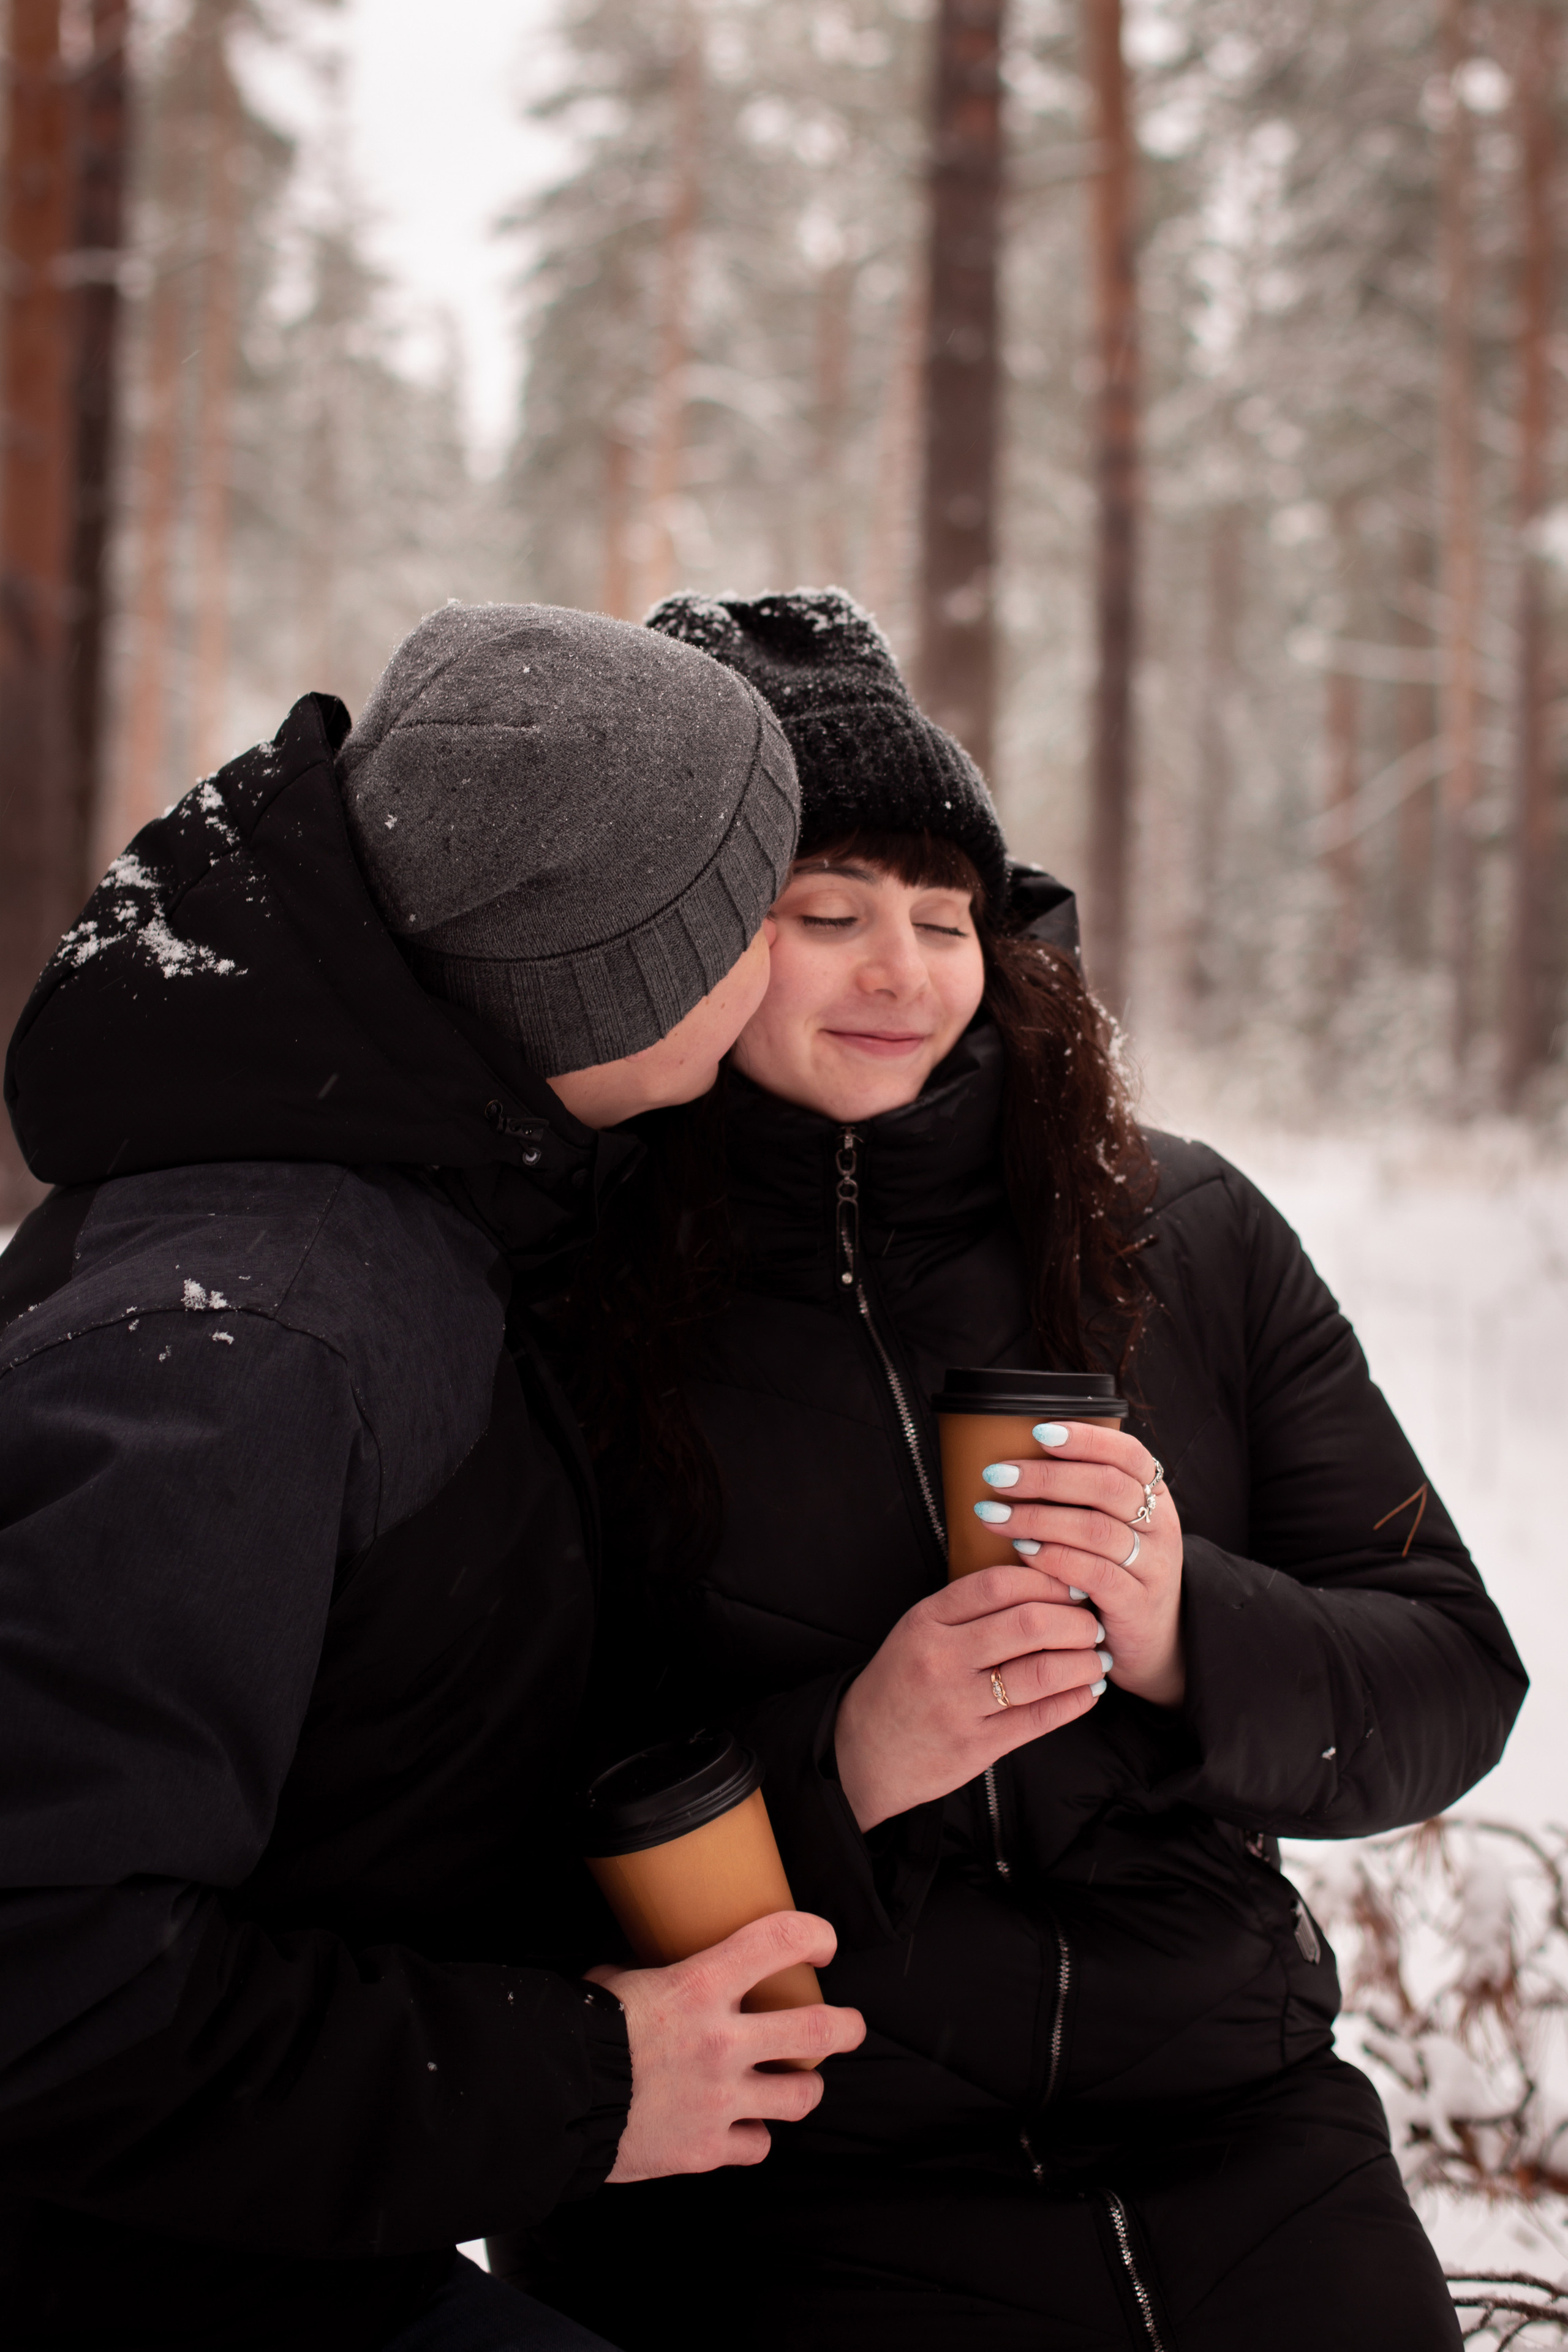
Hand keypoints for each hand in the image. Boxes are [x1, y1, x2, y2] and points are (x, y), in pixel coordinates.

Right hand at [587, 1913, 864, 2180]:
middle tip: (850, 2026)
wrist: (556, 2100)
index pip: (779, 1940)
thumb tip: (650, 1968)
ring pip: (800, 2096)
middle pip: (817, 2030)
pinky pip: (757, 2145)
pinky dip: (753, 2137)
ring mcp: (720, 2099)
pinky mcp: (707, 2148)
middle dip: (846, 2027)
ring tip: (798, 2083)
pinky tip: (743, 2127)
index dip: (814, 1935)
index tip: (823, 1945)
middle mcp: (722, 2041)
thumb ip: (652, 1974)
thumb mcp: (619, 1980)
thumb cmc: (582, 2033)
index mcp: (701, 1986)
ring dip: (805, 2088)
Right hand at [833, 1564, 1110, 1830]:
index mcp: (926, 1621)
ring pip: (1041, 1672)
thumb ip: (968, 1608)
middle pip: (1027, 1623)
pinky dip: (1075, 1701)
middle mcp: (941, 1658)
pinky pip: (1040, 1718)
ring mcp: (958, 1704)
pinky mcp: (976, 1746)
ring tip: (1097, 1658)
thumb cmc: (900, 1684)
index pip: (998, 1585)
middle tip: (1092, 1624)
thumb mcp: (918, 1631)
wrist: (861, 1753)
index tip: (1072, 1586)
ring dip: (1082, 1662)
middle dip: (1074, 1621)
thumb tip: (1042, 1584)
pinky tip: (1089, 1692)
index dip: (1045, 1580)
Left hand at [970, 1421, 1182, 1708]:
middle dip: (1046, 1477)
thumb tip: (1013, 1459)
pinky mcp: (1138, 1605)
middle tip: (997, 1475)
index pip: (1128, 1454)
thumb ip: (1079, 1496)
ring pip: (1096, 1529)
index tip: (1038, 1432)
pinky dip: (1055, 1559)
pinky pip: (1096, 1575)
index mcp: (1155, 1496)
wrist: (1152, 1642)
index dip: (1085, 1439)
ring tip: (993, 1515)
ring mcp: (1154, 1566)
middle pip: (1107, 1487)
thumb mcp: (1109, 1527)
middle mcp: (1161, 1526)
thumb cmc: (1115, 1572)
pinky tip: (1021, 1552)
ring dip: (1038, 1518)